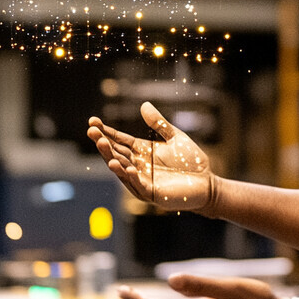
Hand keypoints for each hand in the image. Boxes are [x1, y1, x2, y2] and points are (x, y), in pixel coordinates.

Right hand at [87, 102, 214, 212]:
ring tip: (102, 145)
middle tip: (92, 132)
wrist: (207, 182)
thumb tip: (144, 104)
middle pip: (117, 153)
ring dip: (112, 159)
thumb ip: (159, 124)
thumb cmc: (191, 161)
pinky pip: (139, 185)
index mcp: (142, 151)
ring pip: (123, 170)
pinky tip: (128, 167)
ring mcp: (143, 180)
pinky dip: (133, 177)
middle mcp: (138, 165)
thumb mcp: (175, 137)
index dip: (106, 132)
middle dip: (104, 143)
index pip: (120, 140)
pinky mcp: (153, 193)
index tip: (92, 122)